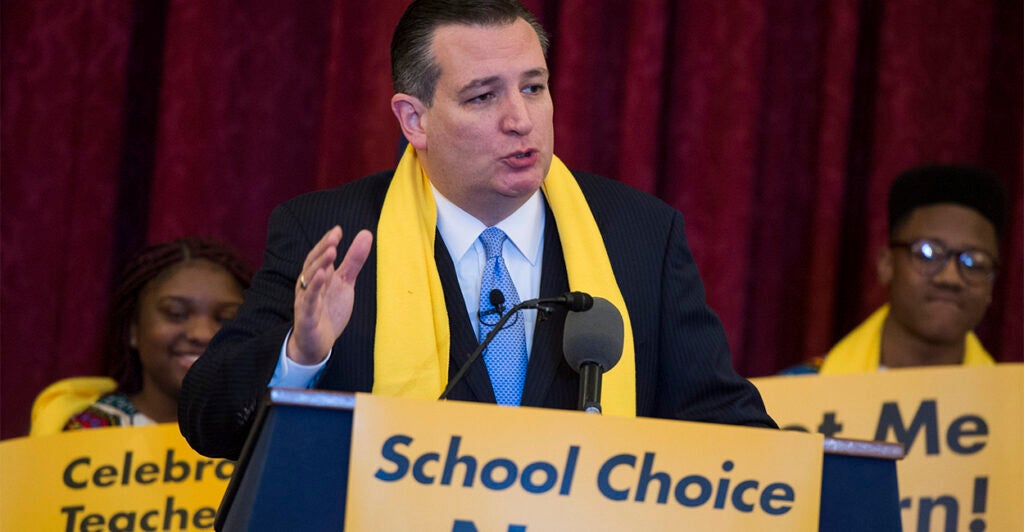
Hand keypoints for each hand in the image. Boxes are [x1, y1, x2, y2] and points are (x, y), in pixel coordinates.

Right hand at [287, 226, 372, 363]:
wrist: (316, 343)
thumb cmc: (328, 310)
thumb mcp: (345, 282)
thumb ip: (353, 260)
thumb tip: (365, 234)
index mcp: (317, 276)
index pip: (319, 255)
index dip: (327, 242)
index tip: (338, 230)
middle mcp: (308, 285)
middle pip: (313, 264)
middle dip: (323, 249)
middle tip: (335, 237)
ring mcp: (306, 300)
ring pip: (309, 279)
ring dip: (320, 264)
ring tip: (331, 251)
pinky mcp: (307, 317)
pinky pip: (309, 301)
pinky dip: (314, 288)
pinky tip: (321, 276)